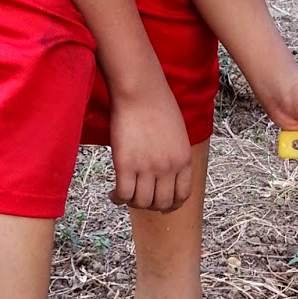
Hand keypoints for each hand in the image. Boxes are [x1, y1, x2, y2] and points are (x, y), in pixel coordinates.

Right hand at [108, 87, 193, 210]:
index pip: (182, 195)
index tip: (162, 206)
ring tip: (124, 195)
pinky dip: (118, 199)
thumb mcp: (177, 134)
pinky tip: (114, 194)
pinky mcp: (126, 165)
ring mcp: (147, 168)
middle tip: (139, 199)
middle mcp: (168, 168)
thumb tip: (163, 172)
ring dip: (132, 203)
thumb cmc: (157, 105)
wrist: (140, 91)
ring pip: (141, 202)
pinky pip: (124, 194)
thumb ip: (174, 154)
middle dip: (150, 206)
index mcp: (183, 160)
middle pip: (161, 203)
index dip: (171, 205)